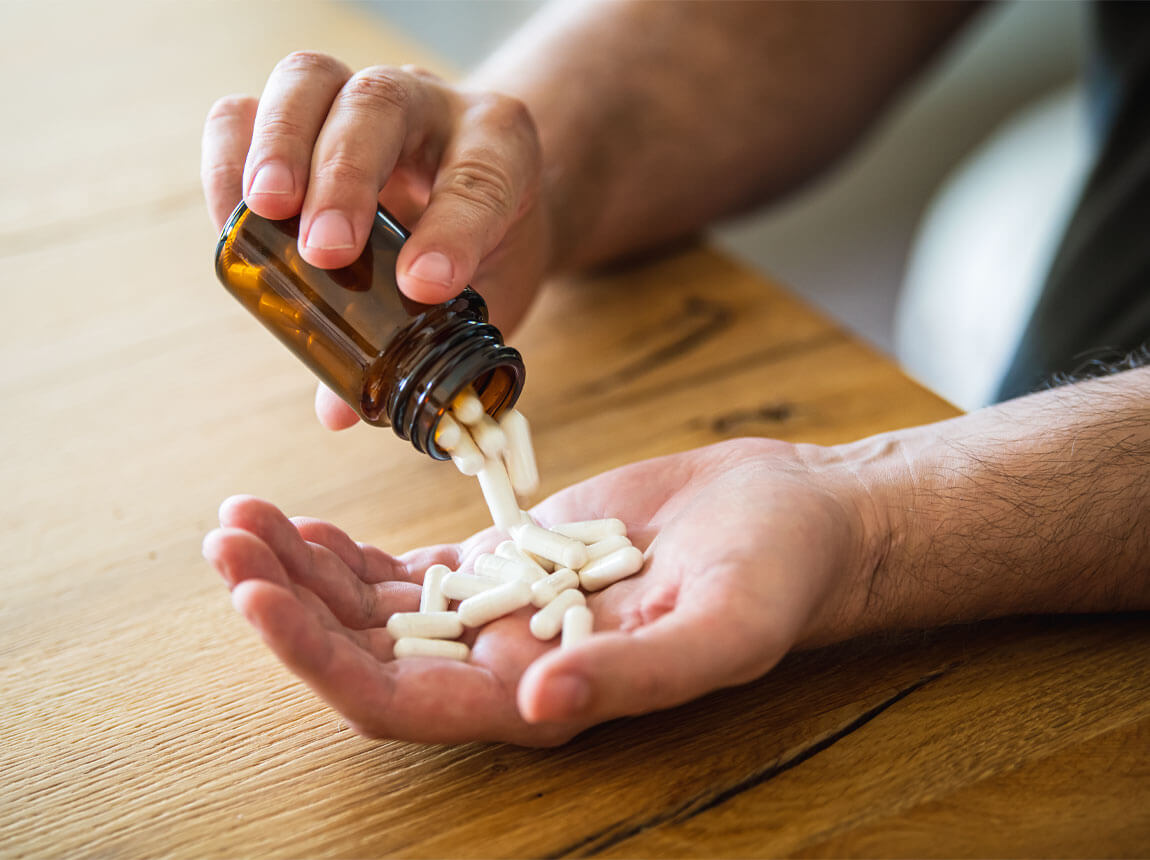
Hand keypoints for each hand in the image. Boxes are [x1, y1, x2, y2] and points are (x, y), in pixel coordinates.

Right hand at [200, 52, 551, 429]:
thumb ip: (428, 346)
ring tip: (263, 214)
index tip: (425, 286)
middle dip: (348, 177)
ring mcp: (362, 97)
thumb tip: (339, 411)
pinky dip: (229, 155)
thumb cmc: (489, 247)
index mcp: (499, 146)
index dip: (454, 229)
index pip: (481, 174)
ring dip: (278, 148)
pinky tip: (230, 217)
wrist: (486, 192)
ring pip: (311, 82)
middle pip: (382, 104)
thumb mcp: (488, 296)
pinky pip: (249, 107)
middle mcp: (431, 104)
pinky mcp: (302, 111)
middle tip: (326, 252)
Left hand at [202, 439, 878, 745]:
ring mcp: (500, 612)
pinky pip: (408, 568)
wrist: (793, 519)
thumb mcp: (723, 627)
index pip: (402, 701)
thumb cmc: (777, 579)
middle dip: (287, 605)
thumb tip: (538, 708)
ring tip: (240, 520)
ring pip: (374, 608)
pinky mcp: (507, 559)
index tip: (258, 597)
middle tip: (226, 542)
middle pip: (365, 654)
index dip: (321, 661)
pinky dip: (349, 549)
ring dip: (302, 571)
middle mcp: (506, 667)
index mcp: (543, 698)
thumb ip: (636, 676)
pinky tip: (305, 523)